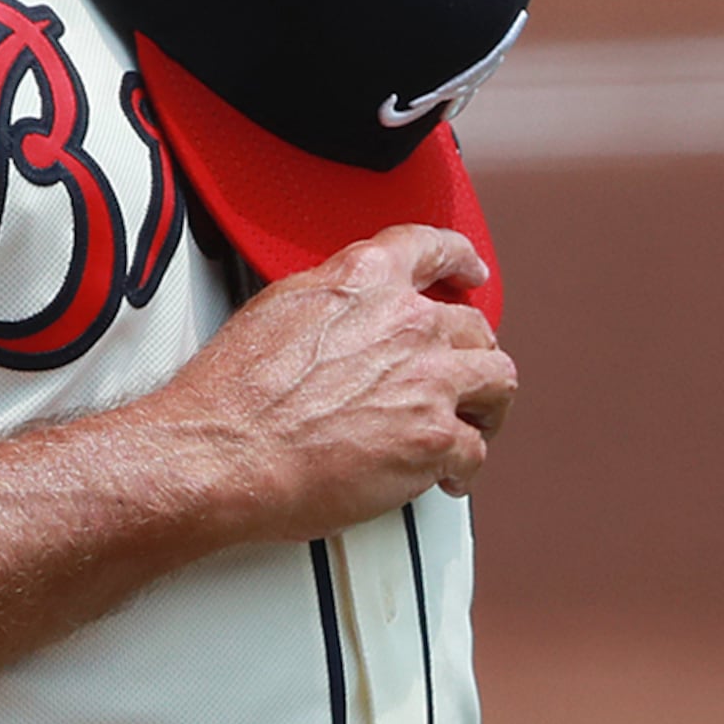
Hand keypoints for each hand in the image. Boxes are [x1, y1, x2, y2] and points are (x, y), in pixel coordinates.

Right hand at [145, 224, 516, 543]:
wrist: (225, 448)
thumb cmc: (237, 391)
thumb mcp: (279, 309)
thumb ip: (334, 301)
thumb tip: (350, 315)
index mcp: (363, 280)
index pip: (432, 248)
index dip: (459, 259)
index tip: (469, 273)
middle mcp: (406, 322)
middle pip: (475, 327)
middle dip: (472, 353)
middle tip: (460, 377)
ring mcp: (428, 380)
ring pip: (498, 381)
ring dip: (486, 406)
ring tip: (470, 426)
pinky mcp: (435, 439)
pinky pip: (475, 451)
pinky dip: (463, 468)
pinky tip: (446, 476)